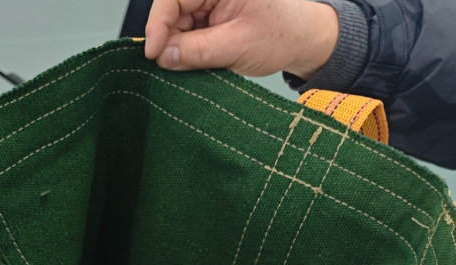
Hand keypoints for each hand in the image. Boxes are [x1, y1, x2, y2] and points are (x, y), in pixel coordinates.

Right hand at [144, 0, 339, 78]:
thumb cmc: (283, 33)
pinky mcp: (210, 20)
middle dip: (170, 40)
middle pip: (172, 12)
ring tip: (198, 64)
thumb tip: (166, 57)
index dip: (158, 23)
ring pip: (178, 26)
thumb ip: (199, 51)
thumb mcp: (238, 46)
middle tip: (173, 66)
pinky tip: (199, 62)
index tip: (153, 52)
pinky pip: (188, 36)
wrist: (302, 41)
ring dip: (180, 49)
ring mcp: (210, 4)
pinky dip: (188, 52)